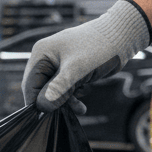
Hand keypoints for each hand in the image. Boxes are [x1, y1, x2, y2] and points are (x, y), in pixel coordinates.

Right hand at [22, 0, 151, 111]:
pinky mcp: (69, 70)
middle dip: (54, 102)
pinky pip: (64, 89)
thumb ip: (58, 88)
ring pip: (53, 92)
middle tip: (68, 110)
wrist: (122, 36)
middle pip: (40, 90)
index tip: (47, 115)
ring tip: (80, 106)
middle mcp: (46, 59)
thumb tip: (42, 106)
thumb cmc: (99, 47)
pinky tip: (81, 106)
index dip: (36, 102)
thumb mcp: (77, 69)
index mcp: (41, 54)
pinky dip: (72, 98)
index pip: (29, 85)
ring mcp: (58, 65)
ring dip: (65, 101)